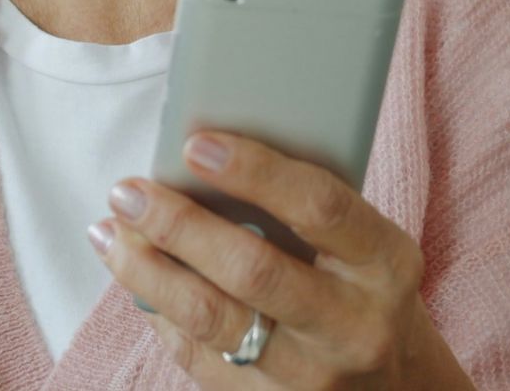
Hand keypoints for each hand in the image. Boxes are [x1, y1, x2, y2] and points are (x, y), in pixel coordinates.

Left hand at [89, 132, 471, 388]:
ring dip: (148, 272)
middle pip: (253, 270)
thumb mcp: (362, 243)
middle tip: (127, 191)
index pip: (319, 207)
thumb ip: (301, 206)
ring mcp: (313, 376)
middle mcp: (353, 325)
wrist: (400, 388)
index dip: (254, 171)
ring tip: (109, 233)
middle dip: (179, 225)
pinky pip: (200, 358)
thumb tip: (198, 163)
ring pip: (213, 321)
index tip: (194, 144)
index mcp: (385, 263)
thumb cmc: (364, 288)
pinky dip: (160, 313)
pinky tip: (136, 280)